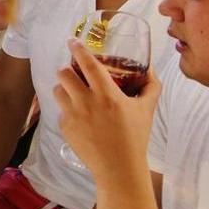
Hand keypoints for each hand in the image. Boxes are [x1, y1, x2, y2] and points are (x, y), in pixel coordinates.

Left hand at [55, 38, 160, 176]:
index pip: (88, 64)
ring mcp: (73, 115)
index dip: (78, 50)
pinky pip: (61, 110)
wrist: (118, 167)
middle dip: (67, 69)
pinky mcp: (65, 127)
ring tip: (73, 92)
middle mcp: (87, 102)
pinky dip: (67, 109)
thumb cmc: (135, 137)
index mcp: (108, 95)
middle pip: (64, 73)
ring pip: (58, 90)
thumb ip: (150, 87)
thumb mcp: (147, 110)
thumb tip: (151, 70)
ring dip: (64, 87)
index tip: (72, 41)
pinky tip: (79, 117)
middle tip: (73, 72)